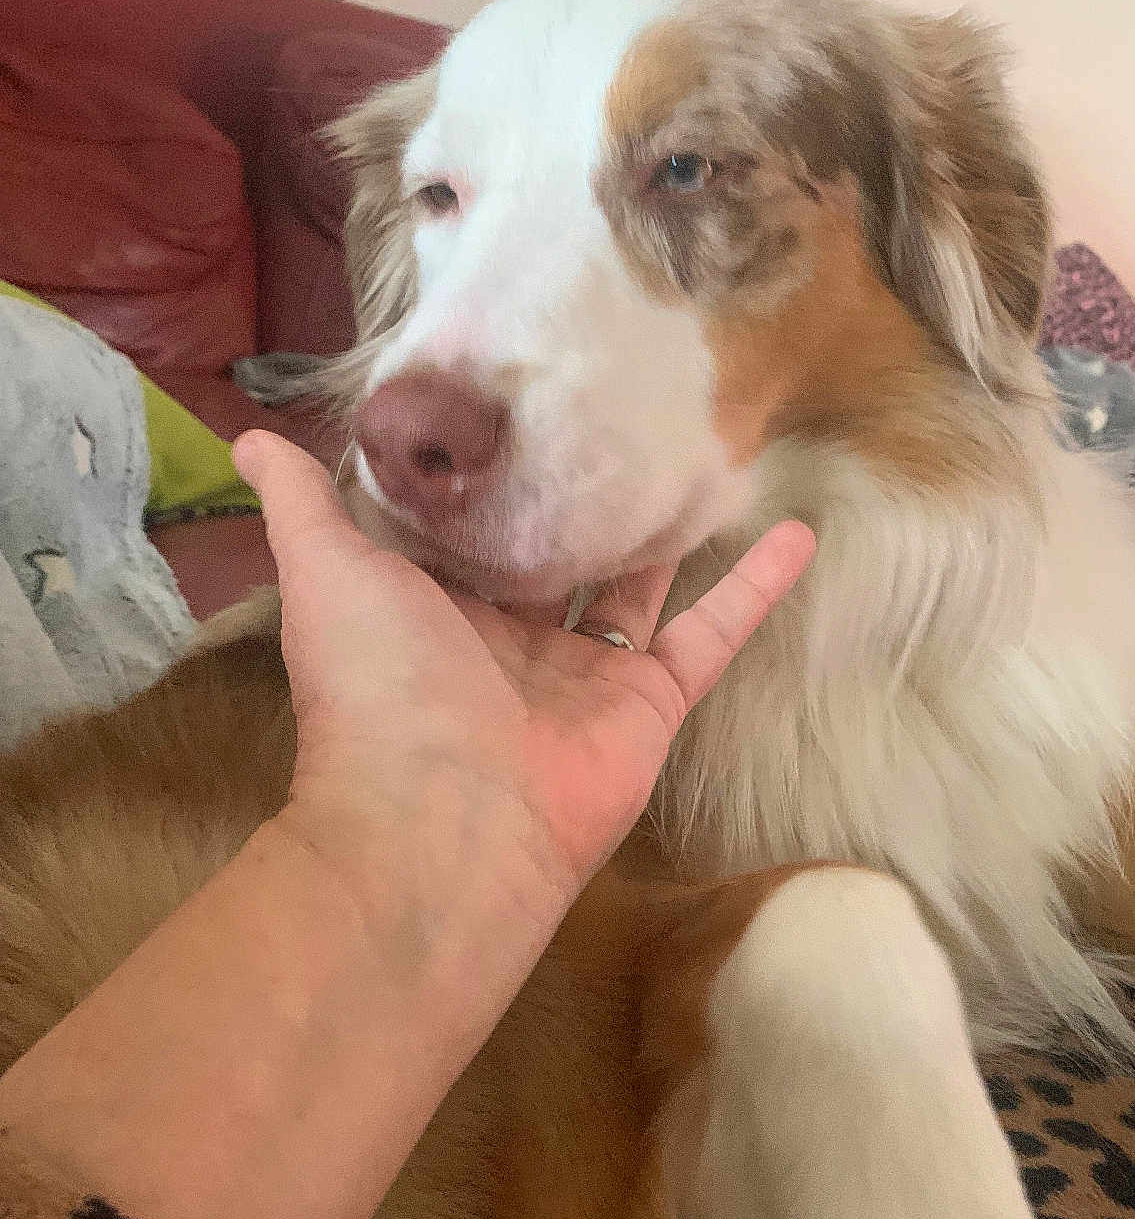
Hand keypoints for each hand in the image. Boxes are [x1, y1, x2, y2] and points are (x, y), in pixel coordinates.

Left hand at [234, 432, 813, 943]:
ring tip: (709, 449)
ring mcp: (586, 670)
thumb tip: (252, 440)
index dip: (492, 468)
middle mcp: (510, 636)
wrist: (444, 823)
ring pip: (638, 581)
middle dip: (583, 489)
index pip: (468, 524)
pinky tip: (798, 528)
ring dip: (670, 525)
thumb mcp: (325, 574)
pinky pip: (712, 634)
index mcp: (432, 605)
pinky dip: (757, 587)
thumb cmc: (379, 690)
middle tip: (628, 404)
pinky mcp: (652, 699)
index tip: (522, 395)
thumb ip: (302, 505)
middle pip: (557, 548)